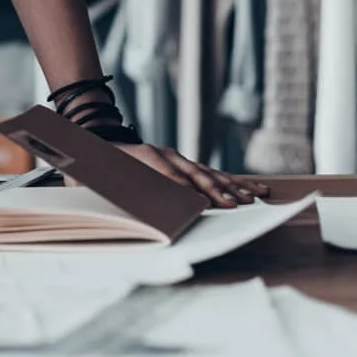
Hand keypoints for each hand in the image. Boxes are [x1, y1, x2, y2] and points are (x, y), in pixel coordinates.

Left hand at [121, 144, 271, 206]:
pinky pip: (212, 174)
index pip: (169, 174)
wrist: (103, 144)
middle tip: (233, 205)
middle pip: (195, 173)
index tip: (202, 203)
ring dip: (232, 187)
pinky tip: (251, 188)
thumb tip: (156, 212)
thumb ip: (130, 191)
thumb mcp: (110, 177)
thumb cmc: (106, 169)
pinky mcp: (186, 165)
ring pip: (209, 173)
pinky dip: (232, 182)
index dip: (185, 189)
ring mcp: (178, 158)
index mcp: (146, 155)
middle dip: (215, 190)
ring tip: (252, 198)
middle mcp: (166, 154)